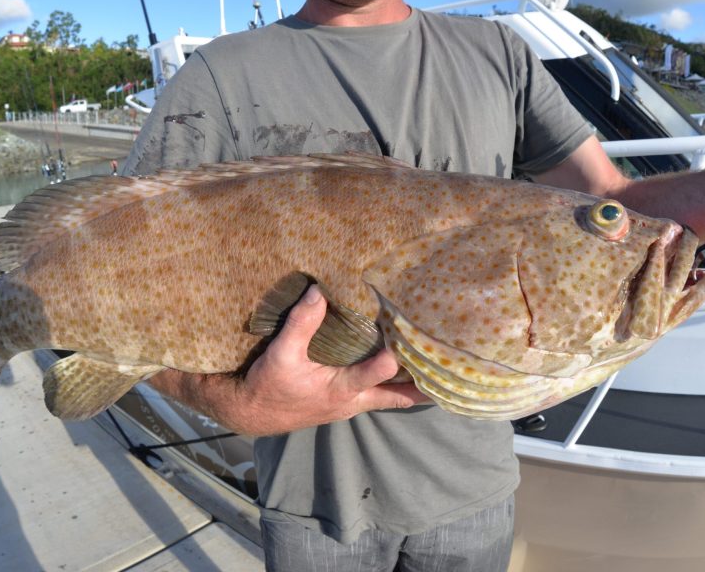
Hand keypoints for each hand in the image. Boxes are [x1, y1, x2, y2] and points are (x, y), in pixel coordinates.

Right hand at [150, 285, 429, 435]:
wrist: (253, 412)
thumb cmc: (268, 385)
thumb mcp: (281, 354)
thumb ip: (301, 323)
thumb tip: (319, 291)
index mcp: (339, 389)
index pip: (372, 375)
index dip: (390, 362)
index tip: (407, 345)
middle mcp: (351, 401)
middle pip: (396, 396)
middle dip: (422, 387)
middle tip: (451, 373)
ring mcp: (349, 404)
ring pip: (389, 398)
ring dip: (411, 387)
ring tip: (438, 372)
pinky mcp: (343, 402)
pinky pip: (377, 396)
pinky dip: (392, 386)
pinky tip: (402, 374)